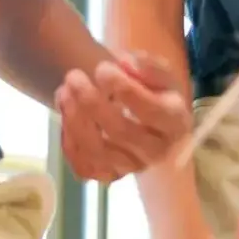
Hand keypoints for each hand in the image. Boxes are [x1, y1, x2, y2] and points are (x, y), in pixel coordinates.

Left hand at [56, 52, 192, 181]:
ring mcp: (131, 167)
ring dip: (74, 119)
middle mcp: (157, 152)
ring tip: (64, 90)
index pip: (151, 111)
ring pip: (98, 151)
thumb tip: (125, 62)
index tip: (102, 68)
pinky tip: (66, 112)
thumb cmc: (154, 92)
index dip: (124, 89)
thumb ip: (147, 65)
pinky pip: (84, 165)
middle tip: (73, 75)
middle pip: (120, 132)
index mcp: (175, 124)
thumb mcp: (160, 73)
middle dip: (91, 102)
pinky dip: (68, 140)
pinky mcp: (109, 175)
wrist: (144, 117)